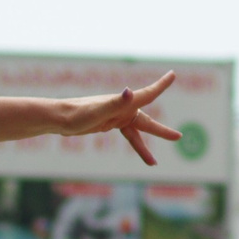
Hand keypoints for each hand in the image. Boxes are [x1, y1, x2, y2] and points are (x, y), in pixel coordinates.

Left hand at [60, 71, 182, 165]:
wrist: (59, 119)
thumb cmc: (77, 114)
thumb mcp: (98, 111)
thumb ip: (115, 102)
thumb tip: (129, 92)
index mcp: (123, 103)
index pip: (147, 94)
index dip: (161, 85)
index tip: (172, 75)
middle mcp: (122, 108)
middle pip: (147, 120)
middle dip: (161, 131)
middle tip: (179, 137)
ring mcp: (116, 116)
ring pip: (137, 132)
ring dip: (146, 147)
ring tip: (153, 164)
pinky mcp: (109, 123)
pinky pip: (127, 135)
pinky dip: (135, 145)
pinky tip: (140, 152)